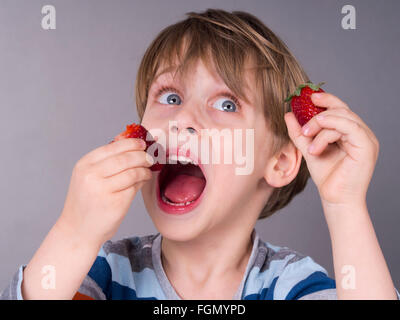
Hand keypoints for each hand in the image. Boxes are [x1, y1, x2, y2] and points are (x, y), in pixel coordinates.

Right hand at [58, 138, 153, 244]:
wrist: (78, 230)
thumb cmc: (87, 202)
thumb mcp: (88, 176)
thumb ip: (106, 160)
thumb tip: (130, 143)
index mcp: (85, 164)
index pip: (113, 147)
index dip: (131, 143)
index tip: (142, 143)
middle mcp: (91, 175)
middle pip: (125, 158)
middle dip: (142, 156)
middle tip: (150, 157)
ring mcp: (103, 189)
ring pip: (133, 172)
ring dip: (145, 170)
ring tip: (148, 170)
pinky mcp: (115, 203)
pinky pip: (134, 187)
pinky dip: (142, 181)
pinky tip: (143, 181)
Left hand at [284, 92, 378, 206]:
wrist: (335, 199)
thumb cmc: (326, 177)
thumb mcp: (308, 149)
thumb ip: (299, 132)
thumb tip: (288, 114)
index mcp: (350, 133)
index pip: (340, 109)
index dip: (326, 99)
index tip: (308, 97)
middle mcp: (361, 133)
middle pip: (342, 109)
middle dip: (318, 114)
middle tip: (303, 126)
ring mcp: (366, 139)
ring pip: (343, 117)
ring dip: (320, 125)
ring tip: (308, 139)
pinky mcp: (367, 146)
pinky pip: (348, 127)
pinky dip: (327, 133)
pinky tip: (315, 147)